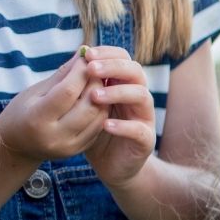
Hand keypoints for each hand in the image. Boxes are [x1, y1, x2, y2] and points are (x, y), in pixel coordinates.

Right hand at [0, 51, 105, 162]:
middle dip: (95, 83)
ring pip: (97, 116)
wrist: (17, 146)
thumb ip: (61, 74)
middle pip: (87, 105)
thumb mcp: (35, 91)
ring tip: (100, 81)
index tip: (86, 57)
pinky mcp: (78, 150)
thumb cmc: (22, 112)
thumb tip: (83, 52)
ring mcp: (68, 146)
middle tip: (98, 68)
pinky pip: (98, 127)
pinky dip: (101, 110)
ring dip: (103, 96)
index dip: (80, 72)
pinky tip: (100, 98)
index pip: (67, 91)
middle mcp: (54, 136)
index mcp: (37, 118)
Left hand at [79, 47, 156, 185]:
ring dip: (118, 93)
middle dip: (114, 67)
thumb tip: (74, 58)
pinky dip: (124, 126)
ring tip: (94, 96)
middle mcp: (138, 97)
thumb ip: (82, 86)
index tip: (87, 54)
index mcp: (124, 85)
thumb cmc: (95, 132)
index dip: (108, 54)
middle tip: (91, 69)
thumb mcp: (85, 106)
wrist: (110, 165)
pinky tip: (105, 125)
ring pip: (142, 96)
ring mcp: (144, 118)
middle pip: (136, 72)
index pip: (123, 59)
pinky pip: (140, 129)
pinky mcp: (145, 140)